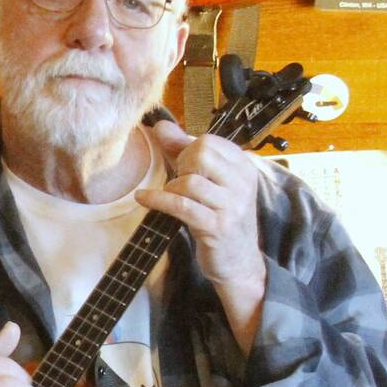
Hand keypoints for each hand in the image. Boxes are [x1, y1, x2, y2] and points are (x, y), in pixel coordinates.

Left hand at [136, 118, 266, 302]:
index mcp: (243, 166)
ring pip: (190, 181)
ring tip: (172, 196)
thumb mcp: (206, 180)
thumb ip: (183, 151)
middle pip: (200, 154)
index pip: (208, 141)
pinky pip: (181, 206)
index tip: (183, 165)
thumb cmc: (219, 216)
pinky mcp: (216, 227)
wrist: (238, 261)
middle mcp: (242, 182)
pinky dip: (157, 200)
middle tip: (179, 182)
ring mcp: (231, 205)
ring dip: (172, 188)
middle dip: (181, 166)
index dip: (187, 150)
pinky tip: (143, 198)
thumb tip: (160, 125)